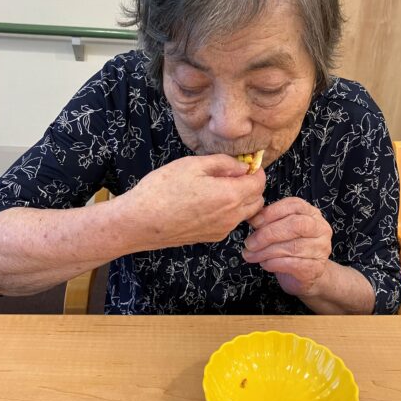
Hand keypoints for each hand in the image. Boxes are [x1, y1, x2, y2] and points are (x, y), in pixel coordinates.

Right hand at [119, 154, 264, 249]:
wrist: (140, 222)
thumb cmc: (163, 190)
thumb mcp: (193, 165)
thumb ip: (223, 163)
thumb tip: (242, 166)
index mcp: (230, 196)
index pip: (260, 182)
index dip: (255, 170)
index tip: (243, 163)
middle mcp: (231, 217)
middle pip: (257, 199)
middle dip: (251, 185)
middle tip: (230, 173)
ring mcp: (222, 230)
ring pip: (245, 212)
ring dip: (241, 199)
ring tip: (217, 187)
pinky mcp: (211, 237)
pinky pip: (230, 222)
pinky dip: (228, 211)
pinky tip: (206, 202)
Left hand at [242, 197, 331, 296]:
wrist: (308, 275)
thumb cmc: (291, 248)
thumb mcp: (282, 230)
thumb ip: (270, 221)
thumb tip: (252, 219)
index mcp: (312, 213)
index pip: (294, 205)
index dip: (272, 212)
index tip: (254, 222)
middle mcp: (320, 229)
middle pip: (295, 225)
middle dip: (268, 233)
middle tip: (250, 243)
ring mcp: (321, 248)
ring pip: (291, 247)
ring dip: (266, 251)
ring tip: (250, 255)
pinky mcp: (315, 268)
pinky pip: (292, 263)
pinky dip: (274, 263)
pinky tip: (264, 263)